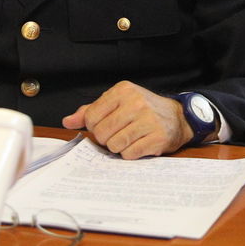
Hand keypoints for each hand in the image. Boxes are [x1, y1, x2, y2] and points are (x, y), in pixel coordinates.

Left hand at [63, 82, 189, 157]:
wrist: (177, 117)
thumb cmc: (143, 110)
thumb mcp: (117, 103)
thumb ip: (91, 111)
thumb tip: (67, 122)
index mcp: (123, 90)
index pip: (91, 117)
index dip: (94, 126)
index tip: (105, 125)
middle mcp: (136, 103)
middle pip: (101, 133)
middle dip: (106, 139)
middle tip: (118, 134)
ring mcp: (148, 120)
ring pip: (114, 145)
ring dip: (118, 147)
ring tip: (129, 139)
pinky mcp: (157, 138)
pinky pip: (129, 154)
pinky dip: (131, 154)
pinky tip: (139, 144)